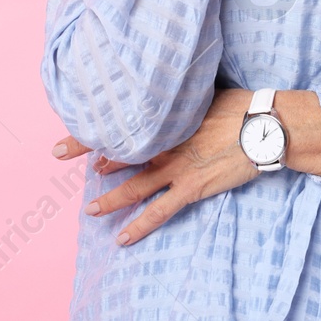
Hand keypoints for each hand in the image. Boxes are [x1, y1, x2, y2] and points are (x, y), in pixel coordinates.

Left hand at [51, 89, 258, 246]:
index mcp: (164, 117)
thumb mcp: (201, 92)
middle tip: (57, 152)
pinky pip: (158, 211)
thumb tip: (161, 83)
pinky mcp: (189, 188)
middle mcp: (163, 142)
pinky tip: (123, 238)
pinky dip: (140, 226)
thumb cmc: (238, 105)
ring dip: (110, 197)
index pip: (120, 120)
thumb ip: (177, 96)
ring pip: (133, 185)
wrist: (263, 125)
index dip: (93, 122)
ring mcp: (174, 167)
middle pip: (117, 150)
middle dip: (86, 152)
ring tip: (91, 210)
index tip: (71, 121)